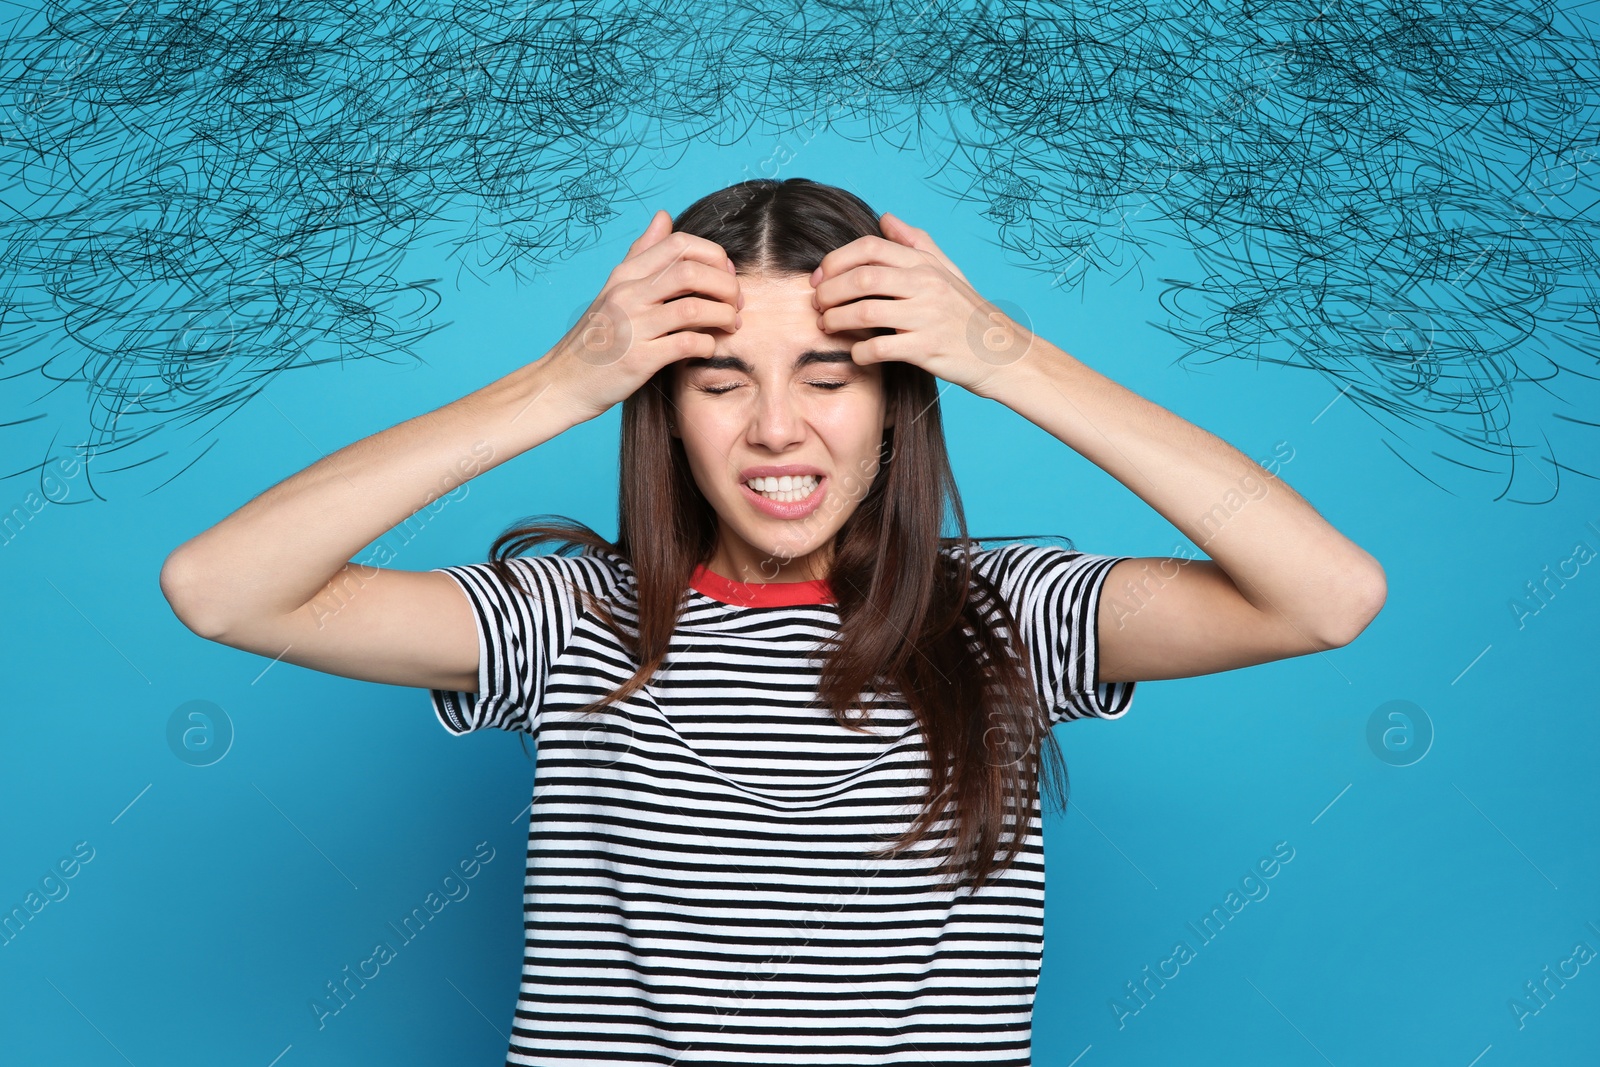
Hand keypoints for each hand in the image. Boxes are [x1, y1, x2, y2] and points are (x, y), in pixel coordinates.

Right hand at [544, 209, 742, 422]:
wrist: (562, 383)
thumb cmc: (596, 338)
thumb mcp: (614, 290)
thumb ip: (642, 254)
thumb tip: (664, 216)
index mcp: (625, 275)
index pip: (679, 244)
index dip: (713, 255)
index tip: (726, 274)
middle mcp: (627, 295)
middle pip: (692, 271)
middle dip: (726, 284)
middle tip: (736, 302)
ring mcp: (632, 327)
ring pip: (694, 307)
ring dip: (723, 315)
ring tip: (731, 324)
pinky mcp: (638, 360)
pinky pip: (686, 344)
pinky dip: (707, 344)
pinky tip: (709, 348)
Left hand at [810, 212, 1033, 399]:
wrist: (1002, 354)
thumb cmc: (968, 314)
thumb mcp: (948, 271)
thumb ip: (916, 243)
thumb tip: (885, 218)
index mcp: (925, 265)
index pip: (870, 248)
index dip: (836, 260)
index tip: (819, 278)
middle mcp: (926, 285)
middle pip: (862, 278)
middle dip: (829, 291)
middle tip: (816, 305)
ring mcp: (926, 317)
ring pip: (865, 311)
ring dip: (836, 320)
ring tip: (827, 326)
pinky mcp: (927, 349)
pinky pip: (879, 348)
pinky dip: (859, 352)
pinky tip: (856, 353)